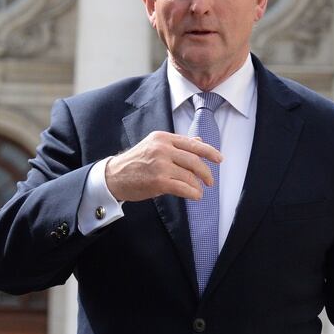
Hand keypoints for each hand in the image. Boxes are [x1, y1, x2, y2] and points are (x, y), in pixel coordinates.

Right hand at [104, 131, 223, 201]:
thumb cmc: (135, 162)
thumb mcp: (154, 146)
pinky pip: (183, 187)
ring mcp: (160, 165)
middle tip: (210, 181)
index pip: (192, 143)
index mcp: (163, 138)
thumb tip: (199, 142)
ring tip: (199, 191)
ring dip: (198, 185)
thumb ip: (177, 145)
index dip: (209, 151)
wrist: (113, 177)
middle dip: (206, 172)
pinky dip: (193, 193)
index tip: (219, 159)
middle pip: (194, 160)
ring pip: (190, 175)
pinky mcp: (159, 181)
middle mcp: (162, 148)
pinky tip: (194, 196)